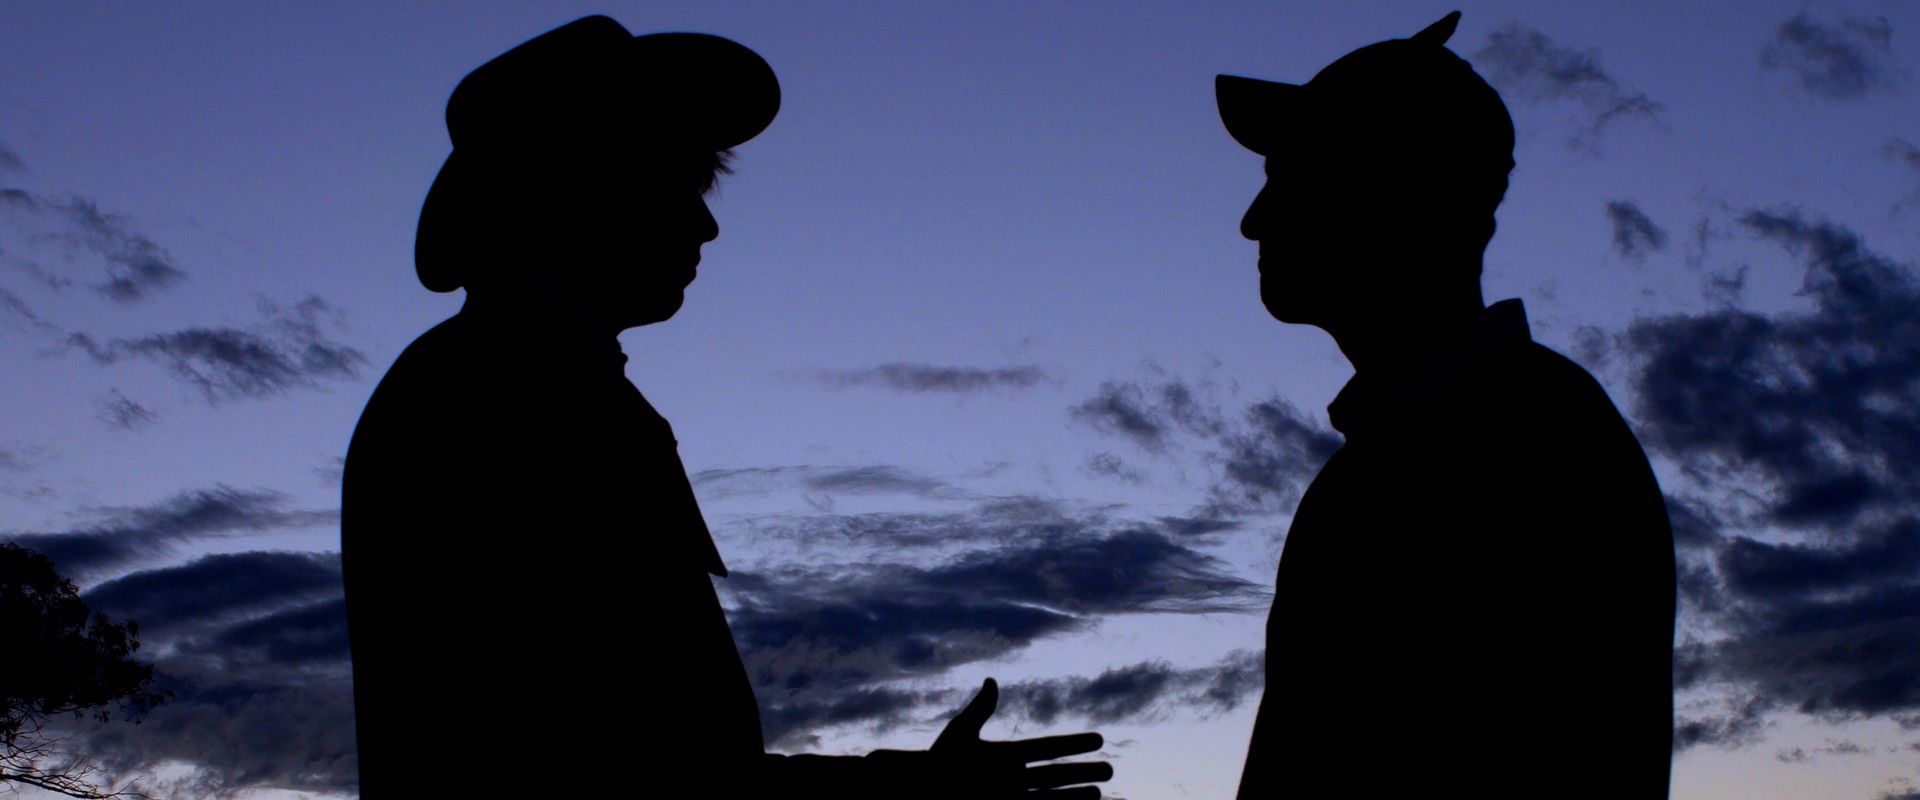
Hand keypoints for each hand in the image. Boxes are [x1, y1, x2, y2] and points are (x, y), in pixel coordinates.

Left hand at [930, 678, 1110, 798]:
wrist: (923, 791)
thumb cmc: (937, 763)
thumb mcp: (960, 734)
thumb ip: (980, 711)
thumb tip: (992, 681)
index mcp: (1008, 755)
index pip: (1048, 748)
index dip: (1073, 744)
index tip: (1099, 739)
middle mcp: (1015, 778)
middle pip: (1057, 775)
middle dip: (1083, 772)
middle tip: (1111, 769)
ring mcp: (1012, 799)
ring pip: (1052, 798)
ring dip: (1075, 797)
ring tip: (1100, 794)